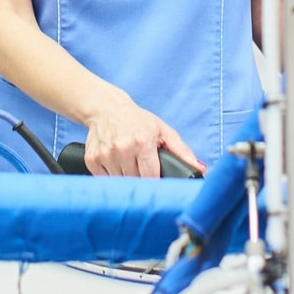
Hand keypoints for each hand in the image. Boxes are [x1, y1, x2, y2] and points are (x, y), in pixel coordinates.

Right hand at [82, 99, 202, 177]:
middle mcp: (122, 148)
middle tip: (142, 170)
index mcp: (143, 142)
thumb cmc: (137, 120)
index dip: (156, 184)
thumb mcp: (163, 131)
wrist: (105, 108)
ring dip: (127, 179)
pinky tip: (116, 164)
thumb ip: (182, 151)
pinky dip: (112, 177)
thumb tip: (201, 169)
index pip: (152, 178)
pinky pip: (105, 180)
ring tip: (129, 165)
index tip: (158, 184)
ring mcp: (106, 154)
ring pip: (120, 184)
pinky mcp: (92, 160)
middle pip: (136, 182)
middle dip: (142, 180)